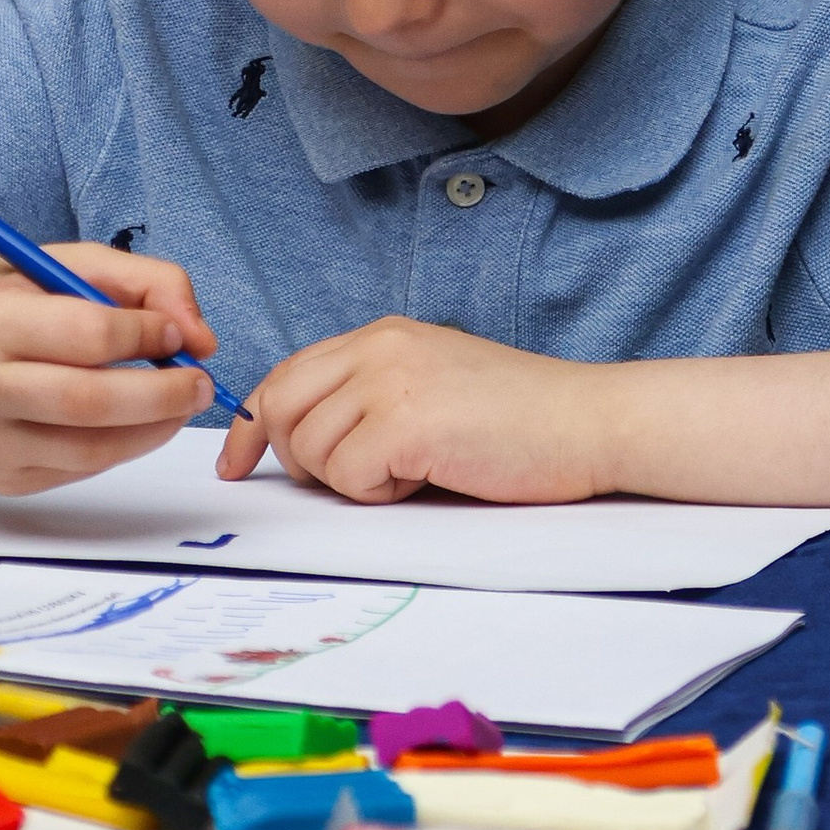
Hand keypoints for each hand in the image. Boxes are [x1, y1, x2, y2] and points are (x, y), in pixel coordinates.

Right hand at [0, 242, 217, 493]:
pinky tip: (129, 422)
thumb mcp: (55, 264)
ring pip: (92, 449)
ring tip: (177, 404)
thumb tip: (197, 334)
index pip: (88, 333)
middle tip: (200, 383)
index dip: (147, 334)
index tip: (177, 332)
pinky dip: (119, 447)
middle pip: (92, 402)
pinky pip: (79, 469)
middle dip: (165, 394)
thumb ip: (139, 280)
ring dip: (154, 429)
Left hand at [218, 318, 615, 503]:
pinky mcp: (406, 422)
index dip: (252, 425)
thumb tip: (302, 439)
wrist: (592, 423)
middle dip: (303, 459)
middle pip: (283, 408)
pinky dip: (382, 492)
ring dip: (357, 480)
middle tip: (364, 477)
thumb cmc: (523, 420)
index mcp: (383, 336)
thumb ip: (370, 396)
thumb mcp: (432, 386)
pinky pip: (349, 476)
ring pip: (313, 450)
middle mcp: (379, 347)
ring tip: (418, 469)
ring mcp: (390, 380)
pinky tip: (429, 477)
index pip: (286, 374)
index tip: (237, 463)